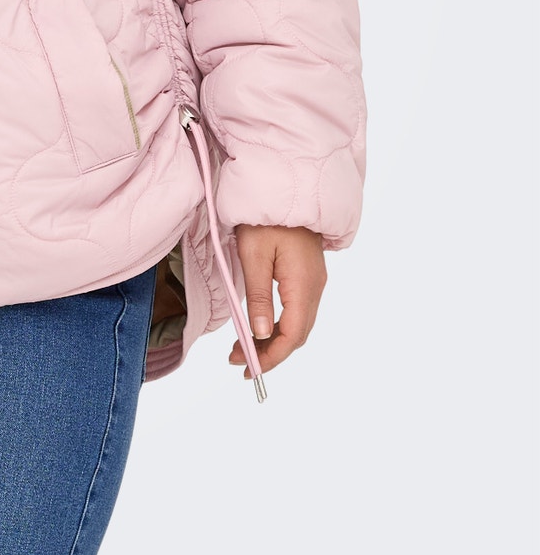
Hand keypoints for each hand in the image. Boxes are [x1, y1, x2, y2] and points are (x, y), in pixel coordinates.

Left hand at [229, 224, 326, 380]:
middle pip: (297, 334)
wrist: (284, 185)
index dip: (271, 357)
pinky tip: (260, 326)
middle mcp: (315, 287)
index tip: (247, 368)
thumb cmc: (264, 218)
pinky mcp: (307, 274)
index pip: (292, 335)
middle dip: (270, 353)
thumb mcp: (253, 256)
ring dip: (273, 340)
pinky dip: (279, 324)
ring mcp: (314, 281)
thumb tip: (261, 334)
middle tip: (239, 362)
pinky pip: (297, 309)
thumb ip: (258, 296)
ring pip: (298, 323)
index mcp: (303, 284)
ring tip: (243, 348)